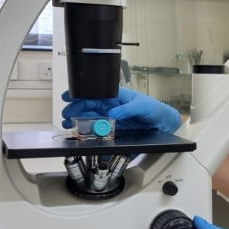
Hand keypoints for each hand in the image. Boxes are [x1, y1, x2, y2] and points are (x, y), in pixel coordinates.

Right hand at [61, 87, 181, 131]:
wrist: (163, 122)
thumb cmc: (154, 109)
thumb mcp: (141, 106)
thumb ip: (127, 109)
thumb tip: (112, 113)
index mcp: (116, 97)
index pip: (95, 95)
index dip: (81, 95)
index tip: (68, 96)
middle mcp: (111, 107)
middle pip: (88, 107)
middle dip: (75, 109)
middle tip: (65, 115)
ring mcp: (112, 119)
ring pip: (91, 119)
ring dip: (78, 121)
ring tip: (68, 125)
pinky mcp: (115, 130)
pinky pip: (99, 131)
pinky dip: (89, 132)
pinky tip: (81, 134)